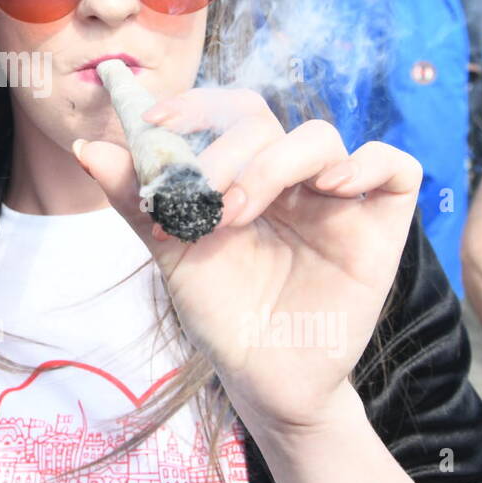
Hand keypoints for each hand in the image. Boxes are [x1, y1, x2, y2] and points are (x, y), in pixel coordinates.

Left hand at [73, 88, 421, 435]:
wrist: (261, 378)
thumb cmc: (221, 311)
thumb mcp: (171, 251)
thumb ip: (136, 197)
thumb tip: (86, 146)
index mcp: (242, 171)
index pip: (227, 111)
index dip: (194, 104)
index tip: (154, 122)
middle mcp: (289, 177)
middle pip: (264, 123)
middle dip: (222, 153)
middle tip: (198, 201)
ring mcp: (336, 198)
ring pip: (320, 137)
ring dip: (272, 165)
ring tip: (238, 213)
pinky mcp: (379, 226)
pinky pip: (395, 168)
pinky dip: (367, 162)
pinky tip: (331, 189)